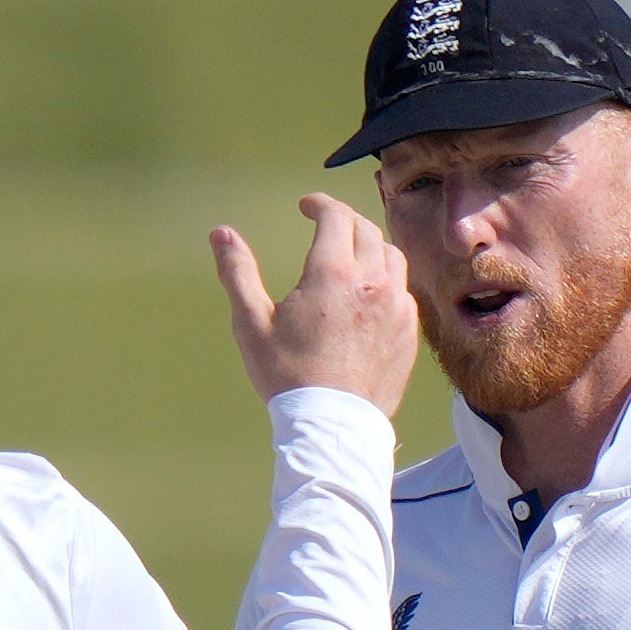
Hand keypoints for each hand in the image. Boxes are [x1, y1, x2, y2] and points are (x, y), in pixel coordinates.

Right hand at [213, 195, 416, 410]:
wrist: (332, 425)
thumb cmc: (287, 376)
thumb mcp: (252, 324)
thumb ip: (238, 273)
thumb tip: (221, 233)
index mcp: (333, 273)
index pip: (336, 215)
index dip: (320, 204)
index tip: (307, 207)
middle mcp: (372, 281)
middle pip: (365, 229)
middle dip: (343, 221)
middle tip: (325, 227)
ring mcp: (396, 305)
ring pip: (390, 254)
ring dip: (368, 246)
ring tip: (349, 255)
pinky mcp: (409, 329)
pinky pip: (402, 289)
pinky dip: (385, 279)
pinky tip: (368, 293)